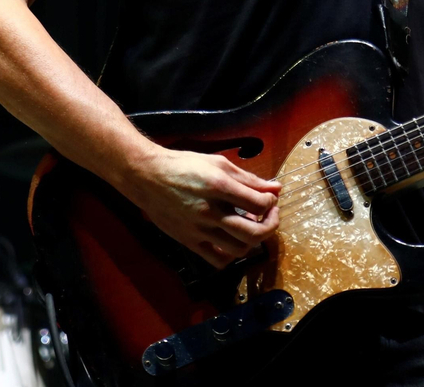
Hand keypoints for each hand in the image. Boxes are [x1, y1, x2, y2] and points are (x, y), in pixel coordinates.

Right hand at [123, 147, 280, 268]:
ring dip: (253, 240)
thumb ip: (248, 178)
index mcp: (218, 187)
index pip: (259, 204)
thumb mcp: (218, 164)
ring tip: (251, 225)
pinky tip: (232, 241)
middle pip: (254, 232)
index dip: (271, 202)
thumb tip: (275, 187)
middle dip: (271, 225)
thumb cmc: (183, 165)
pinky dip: (231, 255)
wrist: (148, 177)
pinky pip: (217, 259)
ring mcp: (199, 229)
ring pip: (239, 248)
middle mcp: (210, 211)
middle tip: (270, 215)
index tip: (269, 198)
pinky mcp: (189, 241)